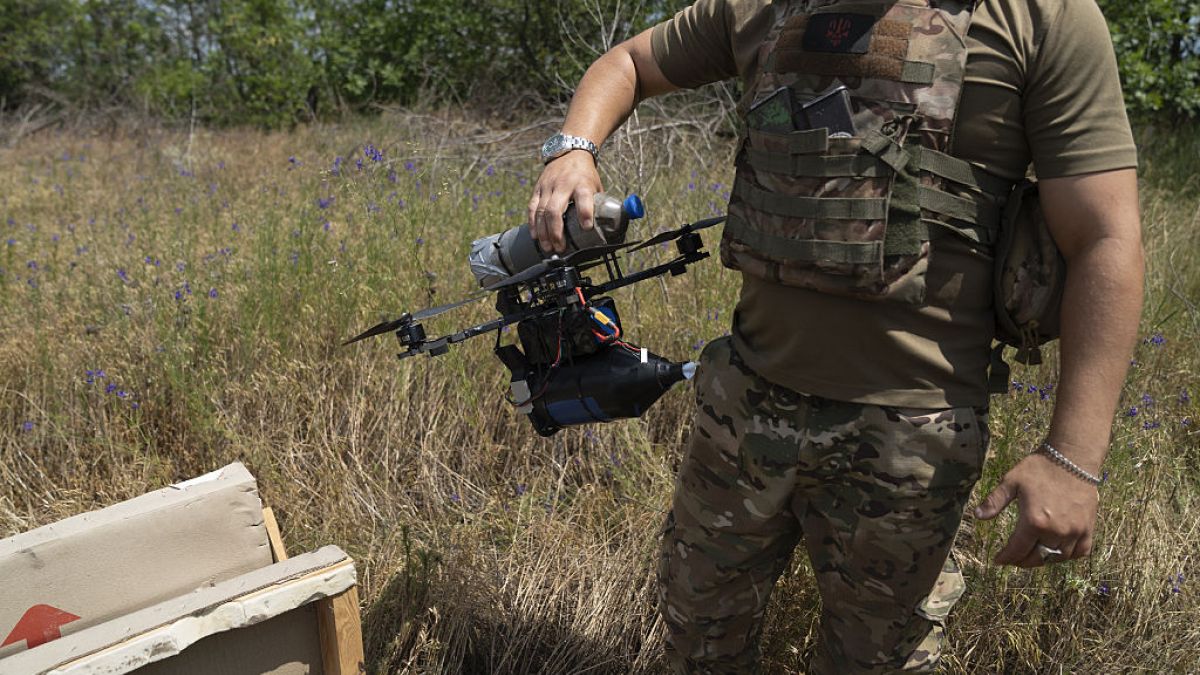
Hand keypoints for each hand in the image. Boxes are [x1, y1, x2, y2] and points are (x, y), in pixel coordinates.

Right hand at [528, 150, 601, 253]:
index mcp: (582, 183)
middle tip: (560, 248)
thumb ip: (600, 205)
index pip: (583, 198)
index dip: (585, 213)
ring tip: (548, 248)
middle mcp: (563, 184)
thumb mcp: (597, 186)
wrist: (570, 152)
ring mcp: (548, 186)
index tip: (586, 228)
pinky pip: (532, 208)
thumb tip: (609, 228)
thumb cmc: (586, 175)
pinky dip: (533, 223)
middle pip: (555, 210)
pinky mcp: (538, 188)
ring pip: (541, 212)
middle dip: (556, 232)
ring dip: (544, 232)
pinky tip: (535, 236)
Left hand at [974, 453, 1099, 566]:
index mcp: (1034, 521)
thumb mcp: (1011, 481)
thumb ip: (994, 501)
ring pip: (1058, 558)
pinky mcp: (1088, 528)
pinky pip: (1080, 552)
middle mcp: (1056, 531)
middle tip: (1013, 559)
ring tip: (1032, 555)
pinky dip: (1068, 556)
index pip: (1017, 550)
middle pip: (1037, 558)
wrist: (1073, 458)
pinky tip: (1058, 552)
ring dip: (1043, 560)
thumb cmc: (1039, 468)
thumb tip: (977, 516)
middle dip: (1022, 561)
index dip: (1006, 558)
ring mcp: (1075, 531)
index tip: (998, 561)